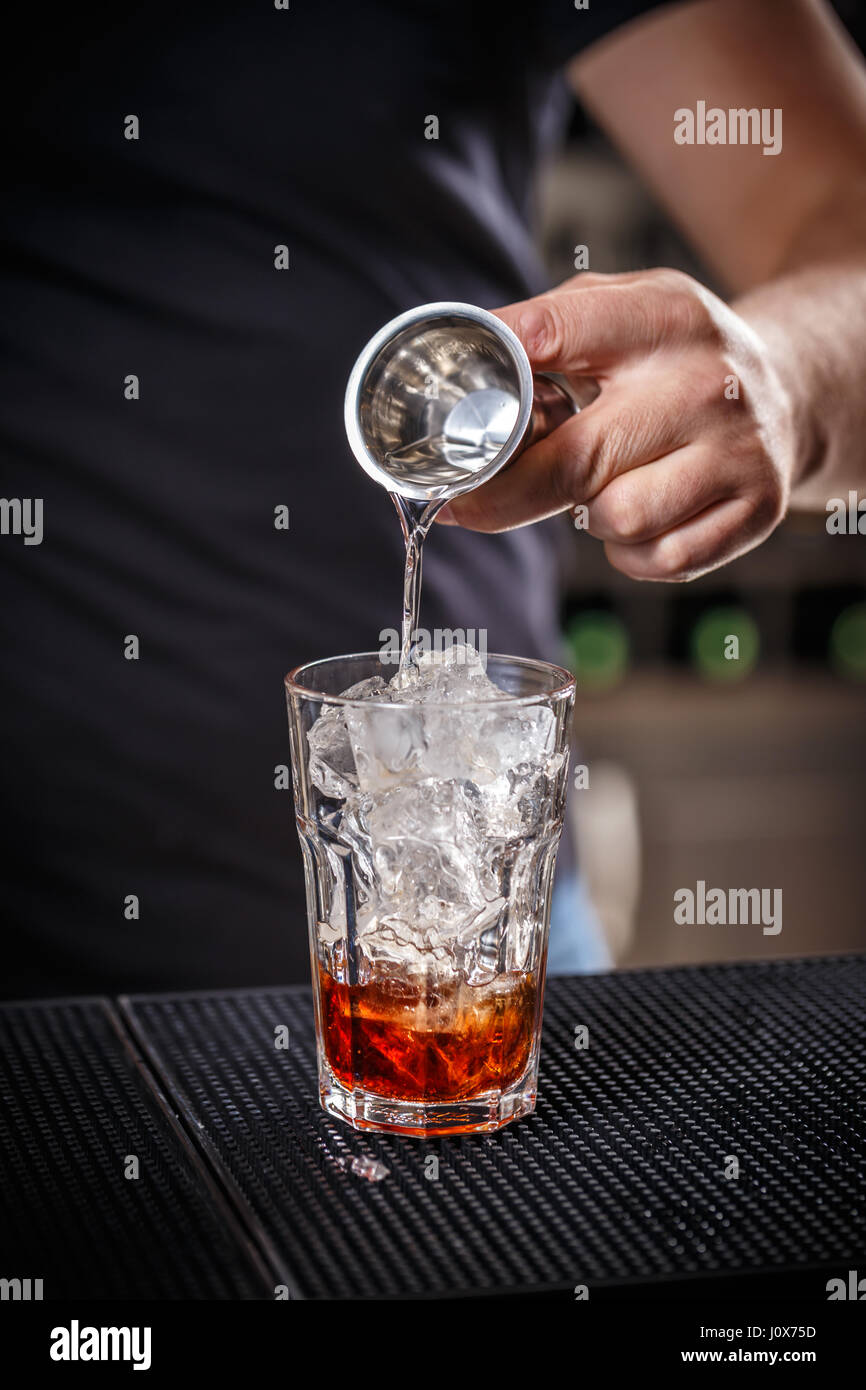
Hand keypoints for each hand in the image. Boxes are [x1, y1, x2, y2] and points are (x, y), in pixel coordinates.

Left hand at [437, 270, 797, 581]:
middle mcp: (706, 381)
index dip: (494, 378)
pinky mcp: (758, 507)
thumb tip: (467, 380)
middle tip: (468, 505)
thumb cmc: (675, 358)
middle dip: (508, 492)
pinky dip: (635, 553)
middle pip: (577, 459)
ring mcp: (738, 448)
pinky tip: (645, 519)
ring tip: (606, 488)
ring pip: (617, 518)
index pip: (556, 334)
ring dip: (592, 517)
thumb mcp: (624, 308)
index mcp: (662, 316)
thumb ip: (548, 329)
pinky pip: (661, 560)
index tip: (451, 420)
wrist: (786, 390)